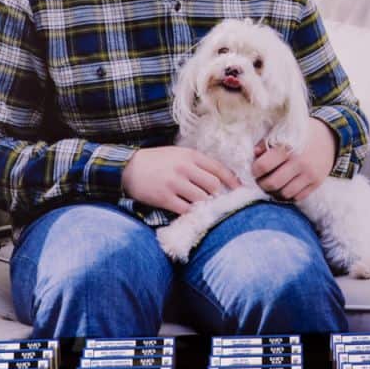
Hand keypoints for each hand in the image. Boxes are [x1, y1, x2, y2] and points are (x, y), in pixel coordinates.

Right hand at [122, 146, 239, 214]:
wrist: (128, 167)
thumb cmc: (157, 161)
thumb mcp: (178, 155)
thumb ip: (198, 164)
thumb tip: (220, 178)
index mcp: (190, 156)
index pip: (219, 168)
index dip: (233, 181)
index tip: (240, 190)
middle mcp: (184, 168)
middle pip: (213, 185)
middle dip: (218, 195)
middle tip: (218, 201)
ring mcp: (174, 183)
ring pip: (201, 199)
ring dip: (205, 205)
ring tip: (205, 208)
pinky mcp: (164, 198)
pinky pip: (185, 209)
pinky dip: (191, 213)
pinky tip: (191, 213)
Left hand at [252, 116, 336, 202]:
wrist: (330, 136)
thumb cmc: (301, 133)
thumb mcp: (284, 130)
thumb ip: (267, 142)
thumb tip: (253, 155)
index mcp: (288, 147)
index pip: (263, 166)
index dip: (254, 171)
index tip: (254, 170)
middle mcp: (299, 162)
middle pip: (272, 183)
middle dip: (262, 184)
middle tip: (261, 180)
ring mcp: (309, 174)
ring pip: (285, 193)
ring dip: (276, 191)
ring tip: (274, 184)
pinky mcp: (317, 182)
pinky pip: (298, 197)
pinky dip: (290, 194)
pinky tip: (287, 186)